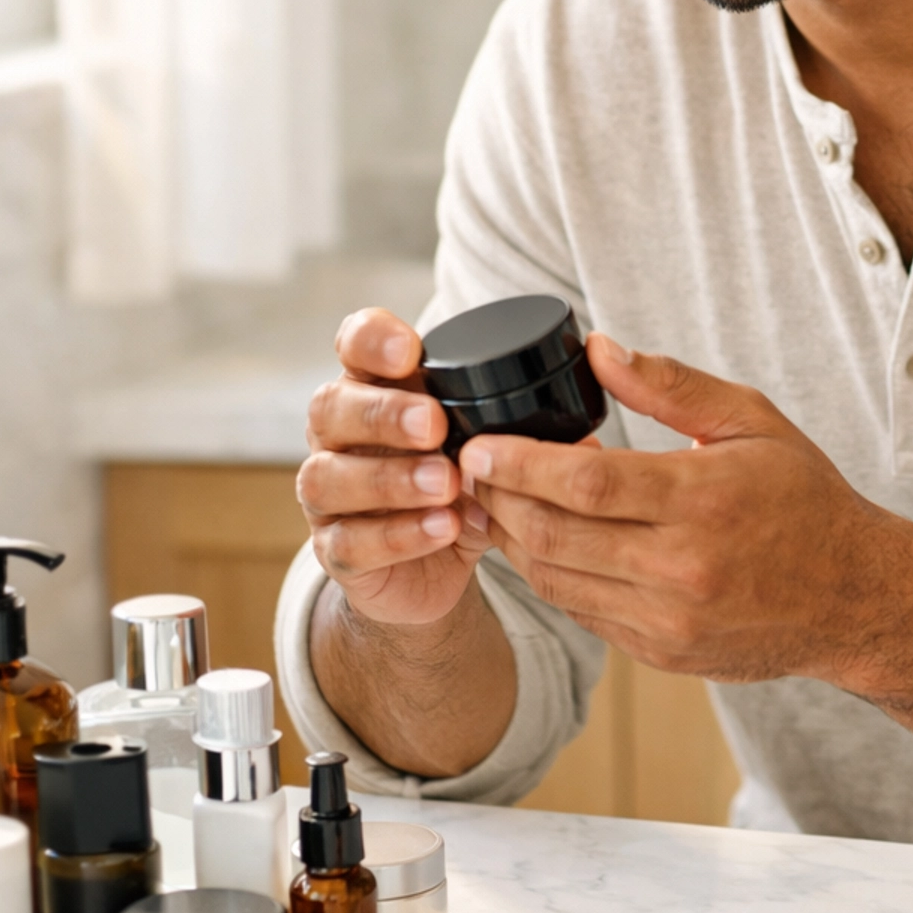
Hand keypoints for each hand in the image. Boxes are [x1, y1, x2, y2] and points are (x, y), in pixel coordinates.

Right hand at [298, 308, 492, 629]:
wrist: (425, 571)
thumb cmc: (457, 489)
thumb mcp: (488, 452)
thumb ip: (520, 435)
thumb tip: (585, 437)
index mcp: (373, 390)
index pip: (353, 344)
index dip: (373, 341)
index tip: (411, 353)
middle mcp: (338, 436)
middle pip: (330, 407)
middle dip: (383, 414)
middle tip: (434, 424)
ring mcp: (327, 495)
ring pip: (327, 477)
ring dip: (390, 478)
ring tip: (445, 484)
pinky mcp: (336, 552)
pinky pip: (350, 542)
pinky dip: (399, 535)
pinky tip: (443, 529)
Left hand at [458, 335, 906, 683]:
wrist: (854, 599)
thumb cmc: (805, 500)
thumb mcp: (752, 421)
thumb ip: (671, 385)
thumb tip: (598, 349)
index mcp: (703, 501)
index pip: (582, 481)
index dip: (518, 464)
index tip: (481, 445)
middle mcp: (681, 568)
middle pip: (552, 534)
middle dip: (498, 499)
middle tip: (474, 469)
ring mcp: (668, 620)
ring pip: (555, 579)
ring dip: (515, 539)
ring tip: (499, 501)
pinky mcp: (661, 653)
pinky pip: (581, 611)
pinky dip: (553, 575)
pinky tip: (548, 541)